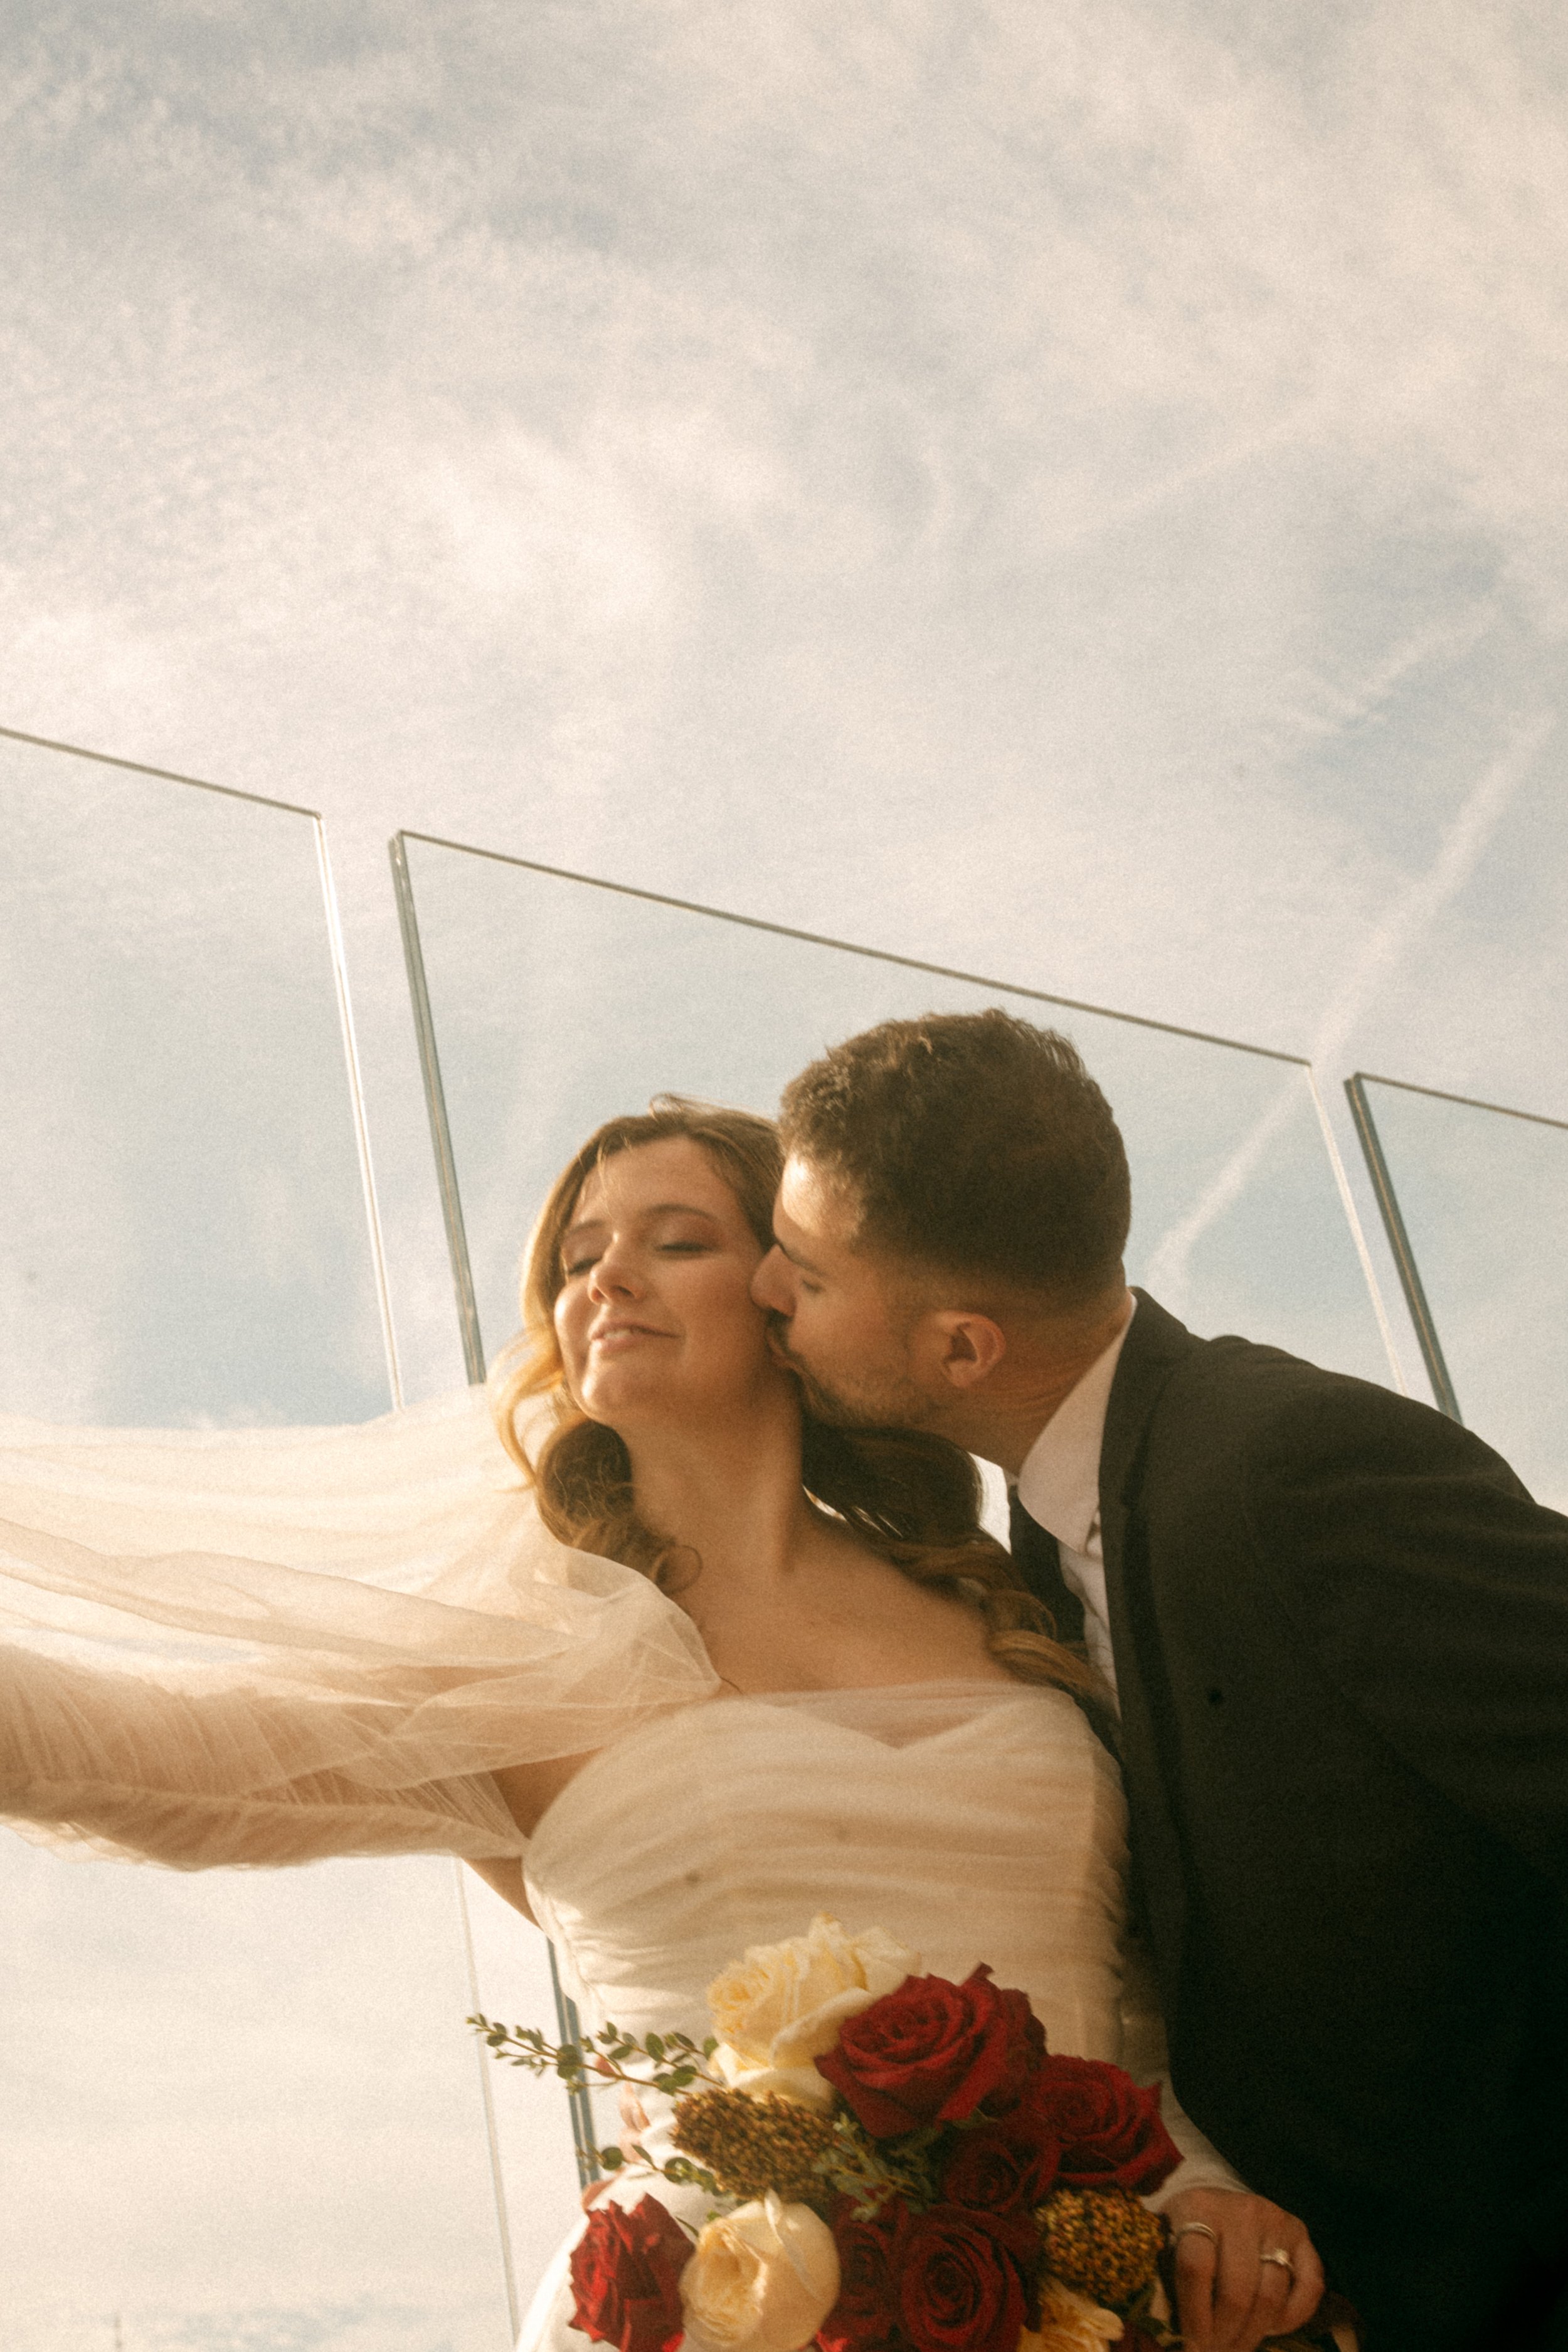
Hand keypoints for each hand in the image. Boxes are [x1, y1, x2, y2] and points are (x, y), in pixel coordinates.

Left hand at [1162, 2186, 1324, 2349]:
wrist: (1218, 2198)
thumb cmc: (1186, 2229)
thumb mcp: (1166, 2240)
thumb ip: (1166, 2276)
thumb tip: (1167, 2333)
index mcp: (1197, 2208)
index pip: (1196, 2267)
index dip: (1195, 2315)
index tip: (1192, 2345)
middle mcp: (1240, 2211)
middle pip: (1237, 2290)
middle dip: (1226, 2334)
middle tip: (1215, 2351)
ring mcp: (1275, 2220)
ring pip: (1272, 2294)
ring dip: (1254, 2333)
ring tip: (1237, 2345)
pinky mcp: (1301, 2233)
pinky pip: (1310, 2286)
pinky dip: (1293, 2317)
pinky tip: (1271, 2328)